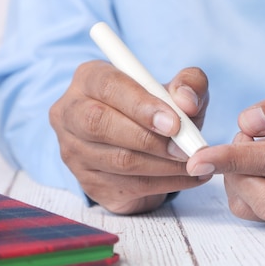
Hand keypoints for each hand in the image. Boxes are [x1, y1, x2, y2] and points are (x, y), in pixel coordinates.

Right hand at [49, 60, 210, 213]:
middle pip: (100, 125)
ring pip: (118, 161)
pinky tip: (188, 177)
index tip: (174, 123)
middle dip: (149, 139)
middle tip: (184, 149)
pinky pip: (130, 186)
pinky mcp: (90, 183)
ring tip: (193, 162)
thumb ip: (189, 84)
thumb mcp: (178, 91)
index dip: (141, 105)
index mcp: (89, 79)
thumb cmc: (158, 111)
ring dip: (163, 165)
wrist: (146, 148)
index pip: (108, 87)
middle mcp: (71, 113)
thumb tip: (188, 101)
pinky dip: (166, 184)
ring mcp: (75, 152)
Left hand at [186, 68, 264, 221]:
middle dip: (236, 173)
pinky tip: (255, 168)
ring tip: (250, 150)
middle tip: (238, 140)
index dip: (236, 158)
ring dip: (239, 180)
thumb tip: (250, 123)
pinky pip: (261, 214)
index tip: (199, 157)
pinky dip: (245, 189)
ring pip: (261, 212)